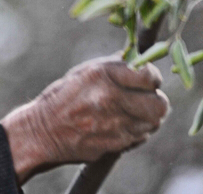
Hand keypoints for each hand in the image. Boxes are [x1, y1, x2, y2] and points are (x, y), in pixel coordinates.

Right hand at [0, 55, 168, 184]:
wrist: (43, 132)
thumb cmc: (64, 97)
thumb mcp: (85, 71)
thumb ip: (116, 67)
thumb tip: (140, 59)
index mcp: (102, 74)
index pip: (148, 75)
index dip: (152, 77)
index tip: (148, 79)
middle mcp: (110, 98)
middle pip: (159, 104)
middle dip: (156, 100)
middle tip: (146, 99)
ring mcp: (114, 124)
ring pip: (153, 122)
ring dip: (148, 117)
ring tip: (132, 112)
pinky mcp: (115, 143)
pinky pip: (141, 136)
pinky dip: (136, 131)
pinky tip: (121, 125)